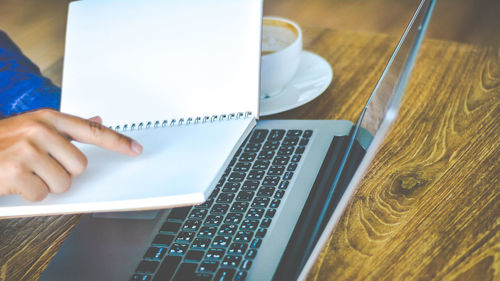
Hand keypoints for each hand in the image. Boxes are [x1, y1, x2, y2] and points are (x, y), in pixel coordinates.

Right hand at [0, 109, 142, 200]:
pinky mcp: (14, 171)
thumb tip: (98, 120)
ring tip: (26, 173)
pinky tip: (15, 182)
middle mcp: (39, 130)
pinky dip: (30, 194)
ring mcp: (26, 149)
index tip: (136, 149)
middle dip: (63, 172)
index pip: (92, 131)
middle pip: (80, 166)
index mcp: (48, 119)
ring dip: (46, 185)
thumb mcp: (32, 126)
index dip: (117, 141)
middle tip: (40, 166)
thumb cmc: (1, 141)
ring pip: (63, 183)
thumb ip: (66, 128)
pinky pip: (42, 194)